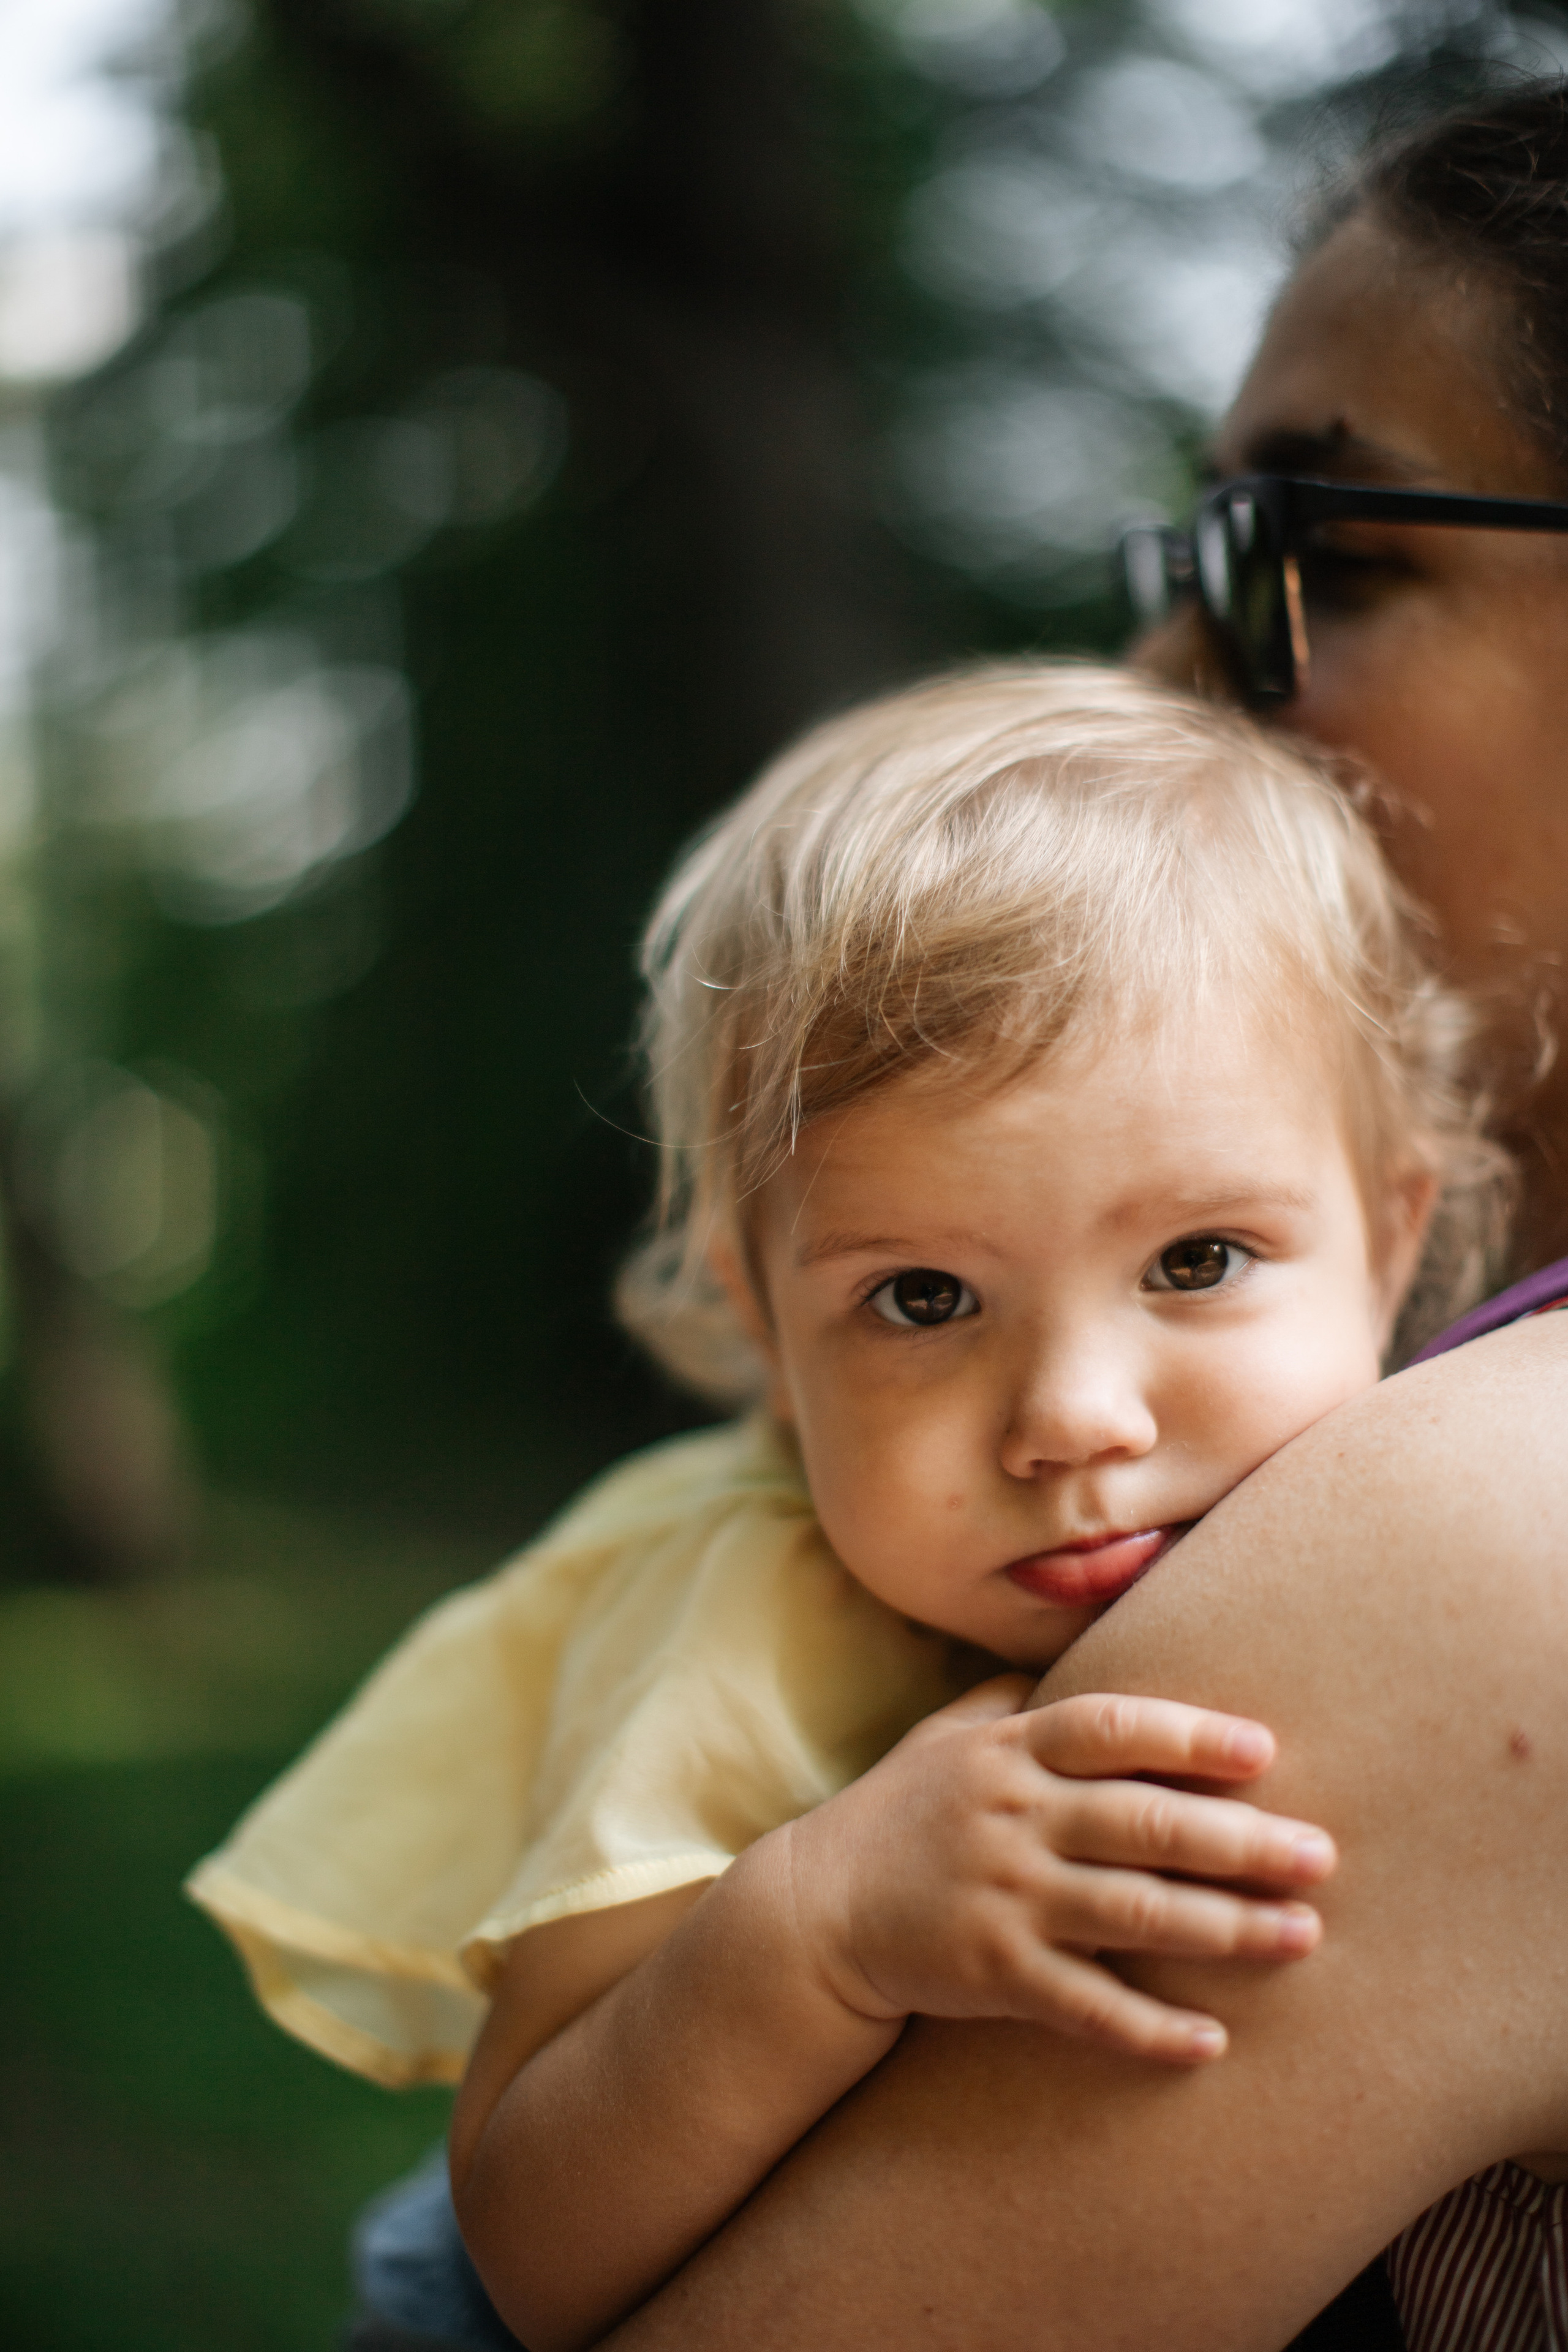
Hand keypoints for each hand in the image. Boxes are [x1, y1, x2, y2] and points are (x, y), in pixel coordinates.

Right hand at [779, 1676, 1335, 2063]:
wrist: (816, 1908)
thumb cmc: (902, 1809)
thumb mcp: (949, 1734)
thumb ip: (1022, 1697)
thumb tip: (1098, 1633)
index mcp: (1010, 1752)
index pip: (1108, 1729)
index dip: (1185, 1735)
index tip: (1263, 1749)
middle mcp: (1012, 1818)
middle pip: (1140, 1824)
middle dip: (1239, 1841)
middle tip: (1322, 1856)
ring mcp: (1002, 1897)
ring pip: (1130, 1913)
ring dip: (1223, 1928)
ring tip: (1301, 1936)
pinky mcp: (992, 1973)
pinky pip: (1083, 2005)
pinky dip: (1148, 2028)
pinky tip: (1211, 2042)